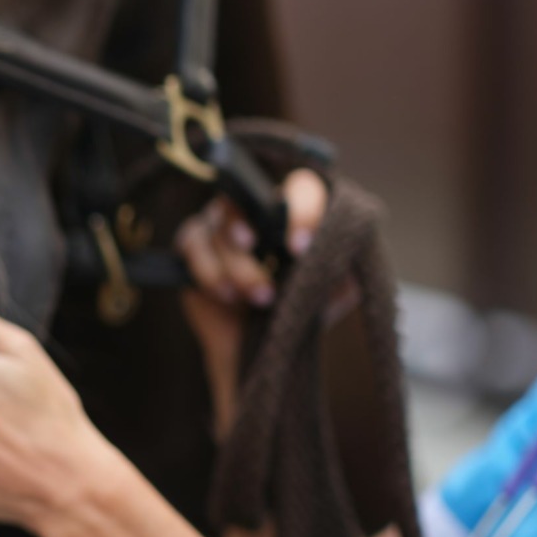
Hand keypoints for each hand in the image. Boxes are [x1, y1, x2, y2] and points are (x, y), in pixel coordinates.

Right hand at [175, 168, 326, 434]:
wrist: (263, 347)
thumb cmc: (303, 308)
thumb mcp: (337, 290)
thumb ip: (346, 267)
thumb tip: (343, 249)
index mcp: (296, 210)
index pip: (300, 189)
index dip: (300, 211)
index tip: (299, 247)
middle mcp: (256, 209)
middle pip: (244, 198)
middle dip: (249, 228)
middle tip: (258, 256)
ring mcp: (221, 225)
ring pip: (218, 229)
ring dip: (238, 267)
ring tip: (261, 299)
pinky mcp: (193, 245)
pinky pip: (191, 244)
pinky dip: (209, 272)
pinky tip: (228, 296)